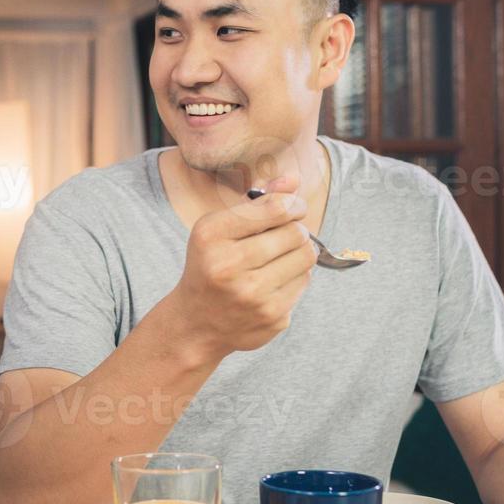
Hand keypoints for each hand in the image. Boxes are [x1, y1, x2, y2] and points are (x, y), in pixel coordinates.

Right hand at [169, 175, 314, 355]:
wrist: (197, 323)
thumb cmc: (211, 265)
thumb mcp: (219, 228)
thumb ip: (257, 202)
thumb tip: (293, 180)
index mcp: (211, 236)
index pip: (275, 209)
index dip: (293, 204)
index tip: (293, 207)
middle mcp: (228, 266)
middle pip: (295, 233)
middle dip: (295, 229)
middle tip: (284, 234)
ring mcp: (251, 295)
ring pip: (306, 257)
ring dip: (300, 251)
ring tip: (282, 255)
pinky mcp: (271, 317)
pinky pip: (304, 282)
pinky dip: (296, 276)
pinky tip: (275, 280)